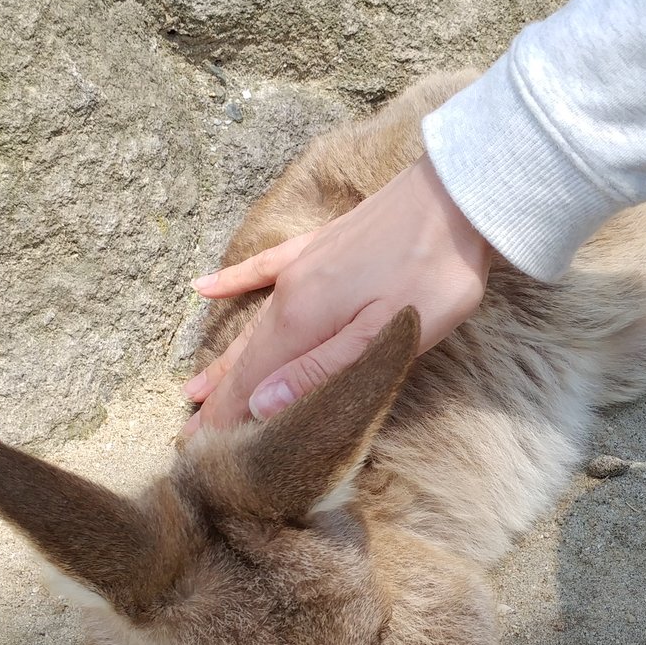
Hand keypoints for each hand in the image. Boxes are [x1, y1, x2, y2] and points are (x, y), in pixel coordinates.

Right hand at [182, 155, 491, 432]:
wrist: (457, 197)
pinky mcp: (321, 247)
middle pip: (248, 358)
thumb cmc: (432, 274)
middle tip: (188, 434)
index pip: (252, 381)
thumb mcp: (382, 335)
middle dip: (219, 399)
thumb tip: (260, 404)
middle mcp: (291, 294)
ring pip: (253, 324)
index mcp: (303, 322)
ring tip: (194, 387)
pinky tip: (204, 289)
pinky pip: (263, 270)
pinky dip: (233, 283)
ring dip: (225, 361)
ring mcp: (304, 267)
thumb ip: (321, 371)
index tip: (196, 447)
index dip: (225, 416)